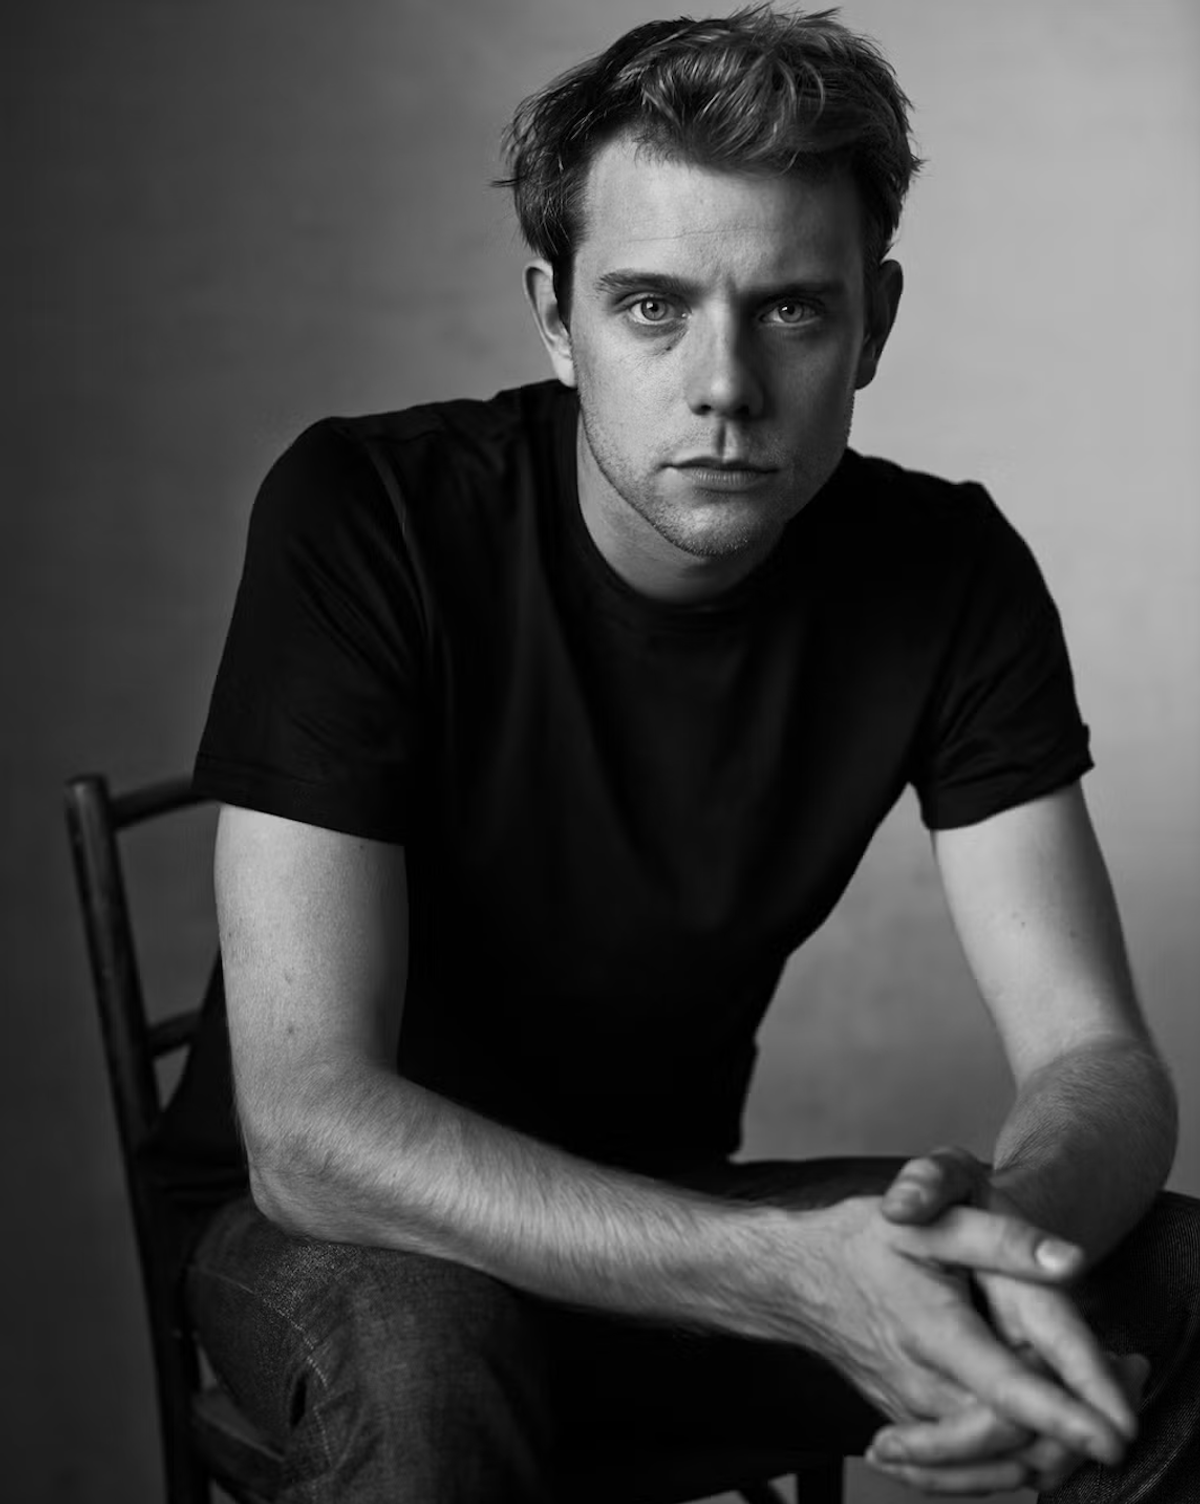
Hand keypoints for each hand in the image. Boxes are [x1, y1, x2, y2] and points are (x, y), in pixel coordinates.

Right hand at [868, 1148, 1146, 1493]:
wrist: (797, 1279)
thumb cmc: (863, 1241)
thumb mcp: (930, 1219)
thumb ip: (1002, 1239)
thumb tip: (1070, 1261)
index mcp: (931, 1330)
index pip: (1005, 1390)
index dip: (1063, 1416)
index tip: (1115, 1434)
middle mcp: (921, 1386)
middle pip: (1013, 1438)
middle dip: (1077, 1427)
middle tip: (1131, 1376)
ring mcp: (914, 1416)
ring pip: (996, 1460)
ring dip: (1054, 1447)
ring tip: (1098, 1409)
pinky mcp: (911, 1430)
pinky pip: (970, 1467)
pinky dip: (1014, 1459)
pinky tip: (1044, 1437)